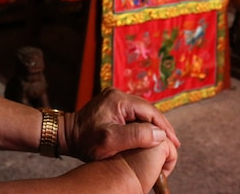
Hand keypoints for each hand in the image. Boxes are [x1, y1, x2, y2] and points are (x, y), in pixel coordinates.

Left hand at [60, 88, 179, 173]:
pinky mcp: (112, 105)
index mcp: (119, 99)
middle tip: (173, 144)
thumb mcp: (110, 141)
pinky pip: (133, 115)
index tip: (174, 143)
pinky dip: (143, 125)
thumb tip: (160, 133)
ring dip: (153, 127)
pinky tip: (149, 137)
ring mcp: (114, 99)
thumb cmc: (85, 140)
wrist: (65, 135)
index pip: (150, 111)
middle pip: (148, 110)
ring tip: (164, 142)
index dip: (164, 127)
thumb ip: (135, 136)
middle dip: (161, 127)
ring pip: (142, 112)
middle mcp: (118, 94)